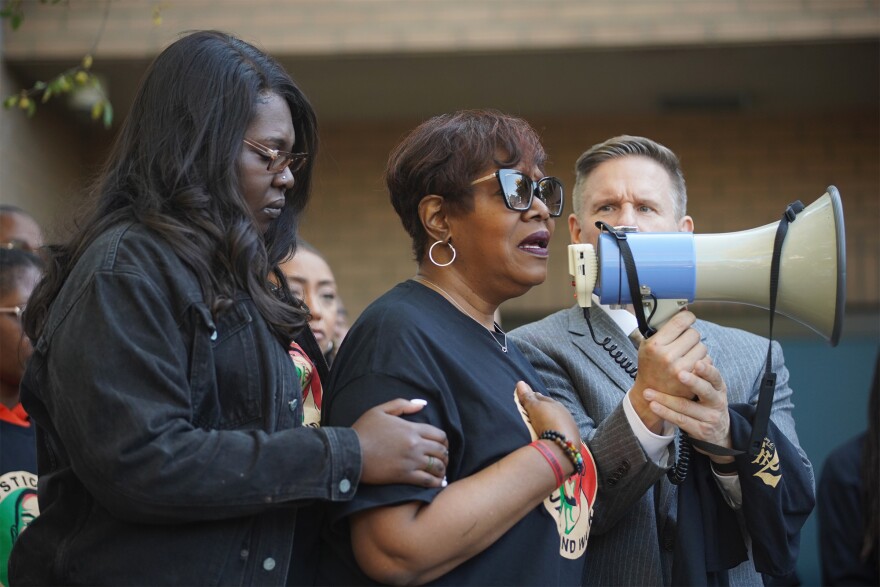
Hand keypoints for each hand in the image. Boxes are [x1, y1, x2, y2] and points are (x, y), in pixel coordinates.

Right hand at [352, 399, 448, 486]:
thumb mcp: (380, 410)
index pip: (439, 434)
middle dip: (445, 455)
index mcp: (411, 428)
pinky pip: (427, 480)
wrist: (350, 453)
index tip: (442, 445)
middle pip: (441, 451)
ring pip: (437, 466)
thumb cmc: (363, 430)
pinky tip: (439, 483)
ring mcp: (410, 461)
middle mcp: (414, 445)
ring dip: (442, 469)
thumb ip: (403, 405)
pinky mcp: (404, 476)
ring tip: (441, 472)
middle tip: (443, 459)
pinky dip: (437, 483)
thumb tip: (422, 404)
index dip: (444, 441)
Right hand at [515, 381, 580, 474]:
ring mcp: (569, 427)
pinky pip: (561, 431)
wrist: (562, 445)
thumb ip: (527, 397)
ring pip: (558, 419)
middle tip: (534, 409)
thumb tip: (520, 382)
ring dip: (551, 420)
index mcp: (555, 404)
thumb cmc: (547, 422)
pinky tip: (552, 434)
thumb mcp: (534, 408)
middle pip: (551, 408)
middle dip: (544, 407)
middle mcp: (564, 413)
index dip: (535, 397)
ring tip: (542, 423)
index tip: (529, 396)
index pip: (542, 398)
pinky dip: (556, 431)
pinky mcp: (571, 439)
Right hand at [630, 311, 706, 432]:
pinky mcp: (692, 379)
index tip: (689, 318)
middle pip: (694, 334)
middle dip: (690, 336)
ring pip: (702, 347)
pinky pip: (706, 362)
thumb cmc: (650, 366)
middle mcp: (667, 356)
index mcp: (655, 345)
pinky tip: (692, 366)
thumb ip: (662, 330)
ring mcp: (681, 369)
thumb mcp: (647, 346)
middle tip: (683, 342)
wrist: (651, 393)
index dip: (687, 317)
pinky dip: (702, 362)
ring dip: (697, 349)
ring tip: (686, 355)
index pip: (680, 321)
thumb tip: (681, 312)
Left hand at [642, 357, 732, 457]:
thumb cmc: (708, 402)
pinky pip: (680, 420)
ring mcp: (709, 418)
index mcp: (719, 387)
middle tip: (679, 374)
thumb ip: (700, 374)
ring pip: (685, 407)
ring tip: (648, 392)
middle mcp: (717, 402)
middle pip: (705, 391)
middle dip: (692, 382)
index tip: (697, 362)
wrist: (719, 432)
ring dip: (665, 399)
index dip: (707, 371)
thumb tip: (683, 347)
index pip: (715, 377)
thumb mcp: (711, 388)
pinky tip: (653, 405)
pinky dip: (665, 412)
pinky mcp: (700, 430)